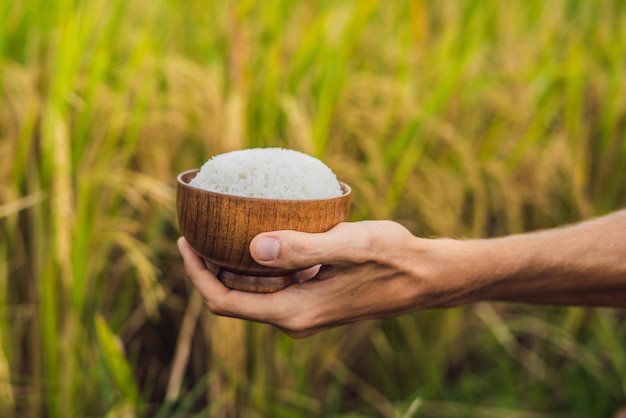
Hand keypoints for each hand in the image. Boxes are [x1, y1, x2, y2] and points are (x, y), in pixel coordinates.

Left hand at [178, 221, 464, 337]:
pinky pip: (275, 284)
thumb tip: (253, 247)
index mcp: (295, 311)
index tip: (185, 242)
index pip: (225, 301)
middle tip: (196, 232)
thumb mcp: (349, 246)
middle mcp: (295, 317)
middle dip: (209, 268)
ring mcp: (305, 310)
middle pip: (233, 298)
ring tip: (220, 231)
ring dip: (232, 266)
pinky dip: (259, 264)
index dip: (198, 275)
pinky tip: (262, 236)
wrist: (424, 277)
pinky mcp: (315, 298)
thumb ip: (302, 248)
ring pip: (253, 291)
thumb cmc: (392, 258)